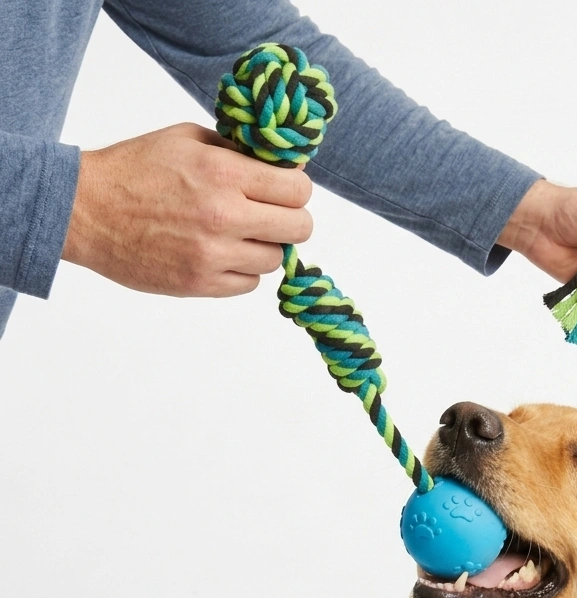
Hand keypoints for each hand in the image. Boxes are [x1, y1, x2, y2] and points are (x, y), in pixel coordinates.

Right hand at [62, 123, 312, 297]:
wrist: (85, 210)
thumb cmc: (136, 169)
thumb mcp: (187, 140)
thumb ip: (237, 153)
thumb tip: (281, 166)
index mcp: (224, 173)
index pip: (298, 189)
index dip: (296, 189)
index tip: (284, 190)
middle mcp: (225, 215)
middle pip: (300, 228)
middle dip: (291, 220)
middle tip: (271, 215)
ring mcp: (214, 254)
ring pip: (276, 259)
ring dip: (264, 247)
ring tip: (237, 234)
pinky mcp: (201, 284)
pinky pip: (250, 284)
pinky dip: (242, 270)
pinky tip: (221, 253)